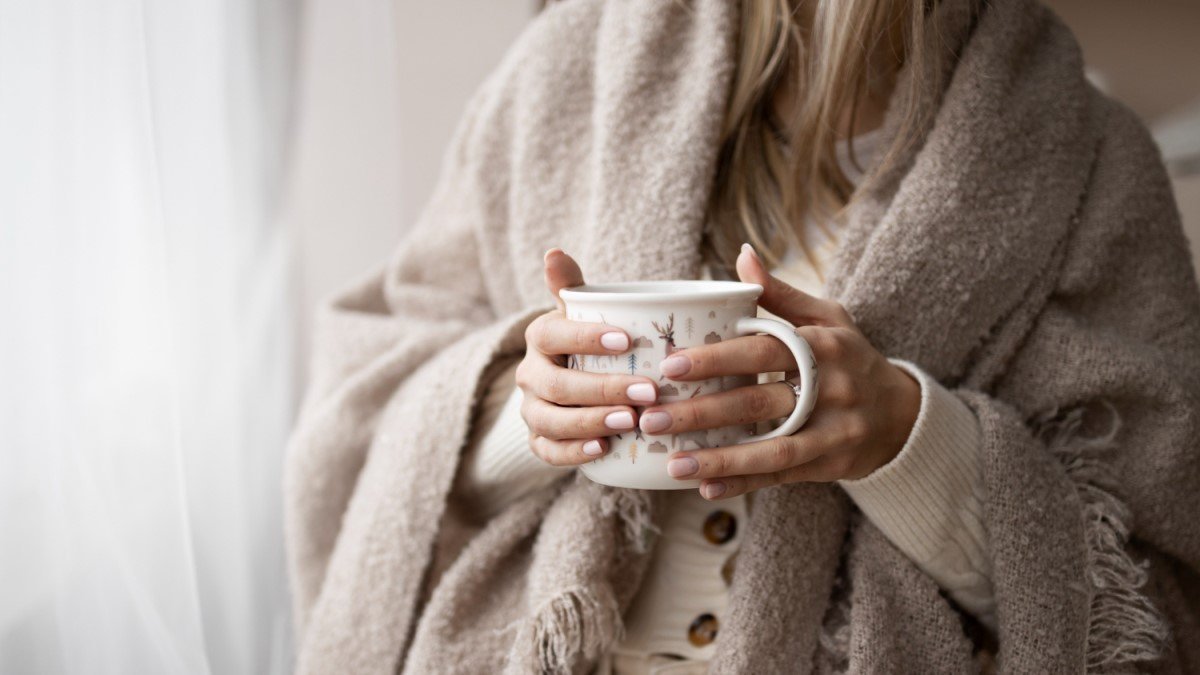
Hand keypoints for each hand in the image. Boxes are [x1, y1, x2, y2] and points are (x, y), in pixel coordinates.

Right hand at [515, 249, 658, 464]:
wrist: (576, 381)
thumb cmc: (591, 340)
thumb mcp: (584, 311)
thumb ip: (573, 284)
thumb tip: (553, 251)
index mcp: (540, 336)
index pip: (554, 334)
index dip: (586, 338)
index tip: (628, 340)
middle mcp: (530, 374)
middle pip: (558, 385)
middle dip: (603, 389)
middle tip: (648, 392)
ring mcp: (532, 410)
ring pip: (552, 421)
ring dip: (591, 422)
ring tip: (631, 422)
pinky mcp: (539, 440)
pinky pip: (547, 451)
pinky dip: (573, 453)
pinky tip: (604, 450)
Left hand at [644, 244, 920, 499]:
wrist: (902, 414)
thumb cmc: (850, 357)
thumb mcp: (827, 319)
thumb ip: (780, 295)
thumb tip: (741, 257)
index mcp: (823, 346)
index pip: (763, 351)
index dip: (716, 359)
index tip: (670, 365)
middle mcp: (831, 390)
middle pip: (758, 403)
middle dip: (701, 412)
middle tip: (652, 418)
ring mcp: (833, 432)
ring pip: (770, 449)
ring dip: (719, 459)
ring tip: (672, 463)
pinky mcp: (831, 466)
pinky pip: (781, 477)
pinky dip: (742, 484)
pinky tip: (704, 487)